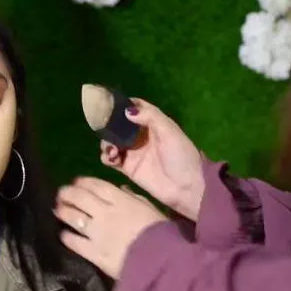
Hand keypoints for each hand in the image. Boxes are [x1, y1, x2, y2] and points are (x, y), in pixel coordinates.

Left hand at [54, 177, 166, 278]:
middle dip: (67, 193)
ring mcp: (97, 232)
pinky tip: (63, 234)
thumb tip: (121, 189)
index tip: (75, 182)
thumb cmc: (162, 233)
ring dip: (62, 211)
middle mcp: (105, 212)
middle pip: (79, 197)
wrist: (163, 261)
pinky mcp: (93, 252)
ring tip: (57, 210)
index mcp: (121, 200)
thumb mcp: (151, 209)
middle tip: (61, 194)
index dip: (82, 182)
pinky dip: (66, 236)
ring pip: (72, 216)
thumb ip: (135, 198)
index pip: (95, 185)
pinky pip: (73, 241)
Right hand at [101, 98, 204, 220]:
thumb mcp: (169, 131)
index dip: (122, 104)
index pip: (135, 108)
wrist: (186, 187)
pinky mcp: (127, 168)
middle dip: (109, 126)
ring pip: (111, 141)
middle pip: (118, 126)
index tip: (107, 104)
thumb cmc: (181, 155)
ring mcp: (132, 152)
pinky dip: (106, 157)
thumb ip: (150, 117)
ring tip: (112, 150)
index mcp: (152, 123)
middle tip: (105, 131)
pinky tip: (111, 158)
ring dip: (106, 142)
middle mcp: (140, 136)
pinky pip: (110, 159)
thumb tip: (127, 111)